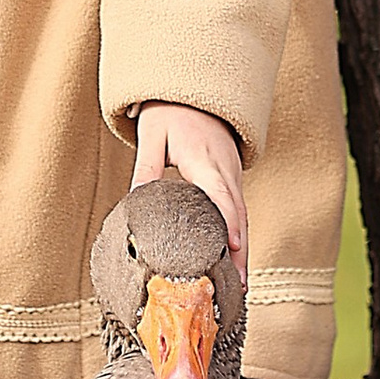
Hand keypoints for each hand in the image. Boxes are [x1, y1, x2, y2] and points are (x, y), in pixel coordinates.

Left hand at [130, 102, 248, 284]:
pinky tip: (237, 262)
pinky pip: (240, 212)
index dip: (227, 222)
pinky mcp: (232, 180)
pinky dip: (241, 237)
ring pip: (243, 217)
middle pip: (238, 215)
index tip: (231, 247)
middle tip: (239, 286)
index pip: (220, 194)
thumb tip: (136, 200)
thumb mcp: (152, 134)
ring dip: (244, 250)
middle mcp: (224, 170)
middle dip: (240, 251)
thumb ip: (146, 168)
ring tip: (241, 286)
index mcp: (204, 159)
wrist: (195, 92)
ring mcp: (233, 175)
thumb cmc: (170, 111)